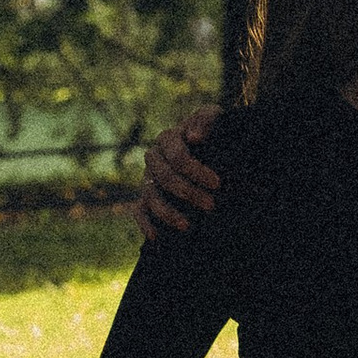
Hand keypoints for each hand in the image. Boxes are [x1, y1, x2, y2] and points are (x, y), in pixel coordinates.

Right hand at [136, 103, 221, 240]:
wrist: (212, 150)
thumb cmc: (214, 133)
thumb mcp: (217, 120)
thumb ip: (207, 120)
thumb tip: (192, 136)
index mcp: (168, 138)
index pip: (177, 156)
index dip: (196, 170)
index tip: (217, 183)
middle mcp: (154, 158)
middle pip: (165, 177)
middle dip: (188, 192)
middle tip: (211, 205)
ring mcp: (148, 179)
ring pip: (151, 197)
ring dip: (168, 213)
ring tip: (187, 226)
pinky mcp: (146, 197)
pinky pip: (139, 211)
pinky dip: (145, 224)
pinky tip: (156, 237)